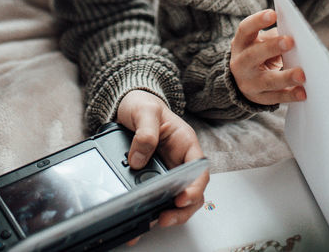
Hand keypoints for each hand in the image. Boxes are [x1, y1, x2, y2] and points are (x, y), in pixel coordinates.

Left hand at [115, 90, 209, 228]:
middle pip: (191, 191)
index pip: (199, 169)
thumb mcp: (144, 111)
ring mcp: (167, 172)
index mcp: (185, 143)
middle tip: (165, 217)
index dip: (194, 186)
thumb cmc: (143, 105)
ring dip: (168, 214)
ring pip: (176, 200)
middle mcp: (179, 160)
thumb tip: (138, 159)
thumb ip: (145, 132)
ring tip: (152, 222)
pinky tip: (138, 221)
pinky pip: (155, 199)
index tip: (182, 197)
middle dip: (182, 209)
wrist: (128, 106)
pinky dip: (149, 212)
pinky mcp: (152, 180)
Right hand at [229, 9, 304, 106]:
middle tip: (290, 41)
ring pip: (266, 80)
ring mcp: (248, 83)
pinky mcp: (259, 98)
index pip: (245, 30)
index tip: (273, 14)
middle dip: (272, 47)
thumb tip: (296, 34)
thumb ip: (274, 37)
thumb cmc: (259, 54)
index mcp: (241, 44)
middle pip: (253, 55)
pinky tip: (303, 93)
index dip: (257, 21)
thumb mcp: (260, 42)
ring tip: (302, 75)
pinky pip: (276, 97)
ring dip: (285, 77)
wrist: (243, 81)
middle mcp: (240, 64)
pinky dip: (290, 95)